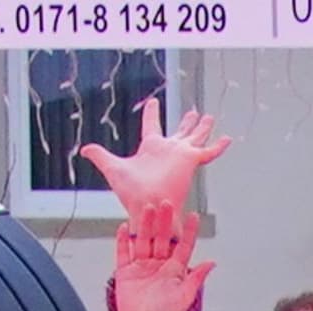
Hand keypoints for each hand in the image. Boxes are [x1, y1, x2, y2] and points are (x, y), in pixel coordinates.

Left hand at [77, 98, 226, 221]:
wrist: (147, 205)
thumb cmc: (130, 192)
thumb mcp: (112, 167)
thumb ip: (100, 155)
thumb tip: (84, 149)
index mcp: (151, 148)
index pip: (152, 125)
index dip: (152, 112)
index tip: (153, 102)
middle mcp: (168, 150)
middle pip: (179, 131)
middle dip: (186, 122)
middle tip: (194, 112)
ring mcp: (181, 155)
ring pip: (195, 137)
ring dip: (202, 128)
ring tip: (209, 117)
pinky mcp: (191, 161)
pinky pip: (208, 152)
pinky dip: (218, 146)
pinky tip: (228, 139)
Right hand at [109, 200, 210, 310]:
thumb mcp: (185, 297)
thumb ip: (197, 278)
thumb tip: (212, 263)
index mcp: (174, 271)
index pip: (183, 246)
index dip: (188, 232)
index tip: (193, 216)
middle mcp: (158, 266)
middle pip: (162, 238)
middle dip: (165, 221)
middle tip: (167, 203)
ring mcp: (141, 267)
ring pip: (144, 240)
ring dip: (146, 225)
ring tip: (148, 209)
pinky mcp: (126, 272)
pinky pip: (123, 252)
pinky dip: (123, 240)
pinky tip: (125, 226)